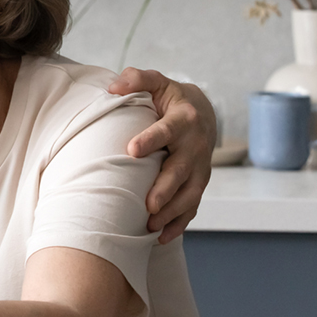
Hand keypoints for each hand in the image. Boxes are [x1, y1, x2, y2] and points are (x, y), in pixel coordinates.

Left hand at [109, 68, 215, 243]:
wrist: (203, 113)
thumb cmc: (170, 99)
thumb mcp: (156, 82)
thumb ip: (136, 79)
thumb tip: (113, 87)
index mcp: (183, 120)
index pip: (167, 130)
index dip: (151, 139)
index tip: (131, 150)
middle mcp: (195, 147)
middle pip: (181, 171)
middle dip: (166, 189)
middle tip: (148, 205)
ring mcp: (200, 169)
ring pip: (189, 195)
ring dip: (171, 212)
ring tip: (150, 227)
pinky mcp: (198, 184)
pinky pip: (192, 208)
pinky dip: (178, 224)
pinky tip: (160, 237)